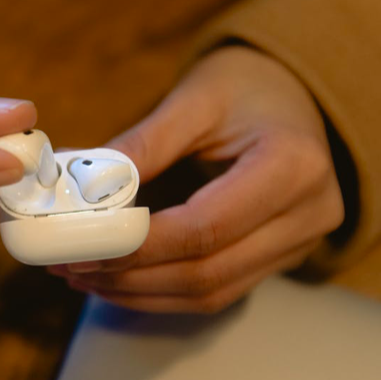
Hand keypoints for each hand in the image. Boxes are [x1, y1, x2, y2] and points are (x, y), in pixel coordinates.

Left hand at [51, 46, 344, 312]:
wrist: (293, 94)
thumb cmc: (245, 86)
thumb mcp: (193, 100)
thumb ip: (142, 146)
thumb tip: (82, 188)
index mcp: (292, 166)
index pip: (205, 228)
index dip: (139, 247)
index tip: (85, 248)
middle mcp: (307, 214)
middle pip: (206, 271)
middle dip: (131, 277)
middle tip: (73, 267)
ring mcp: (298, 244)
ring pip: (209, 293)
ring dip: (140, 292)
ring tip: (86, 277)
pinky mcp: (280, 259)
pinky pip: (217, 292)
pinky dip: (163, 293)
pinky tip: (120, 281)